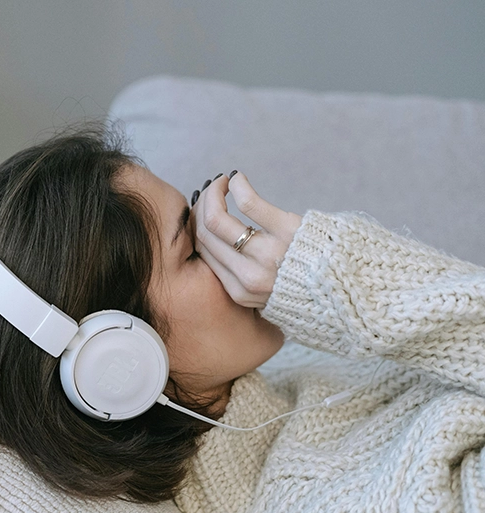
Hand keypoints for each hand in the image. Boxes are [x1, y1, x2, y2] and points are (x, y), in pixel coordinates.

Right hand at [191, 172, 302, 308]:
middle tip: (212, 192)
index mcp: (241, 292)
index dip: (197, 225)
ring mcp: (267, 254)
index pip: (203, 252)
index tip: (204, 209)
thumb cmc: (312, 283)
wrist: (356, 286)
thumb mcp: (271, 293)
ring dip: (212, 194)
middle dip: (202, 207)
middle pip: (205, 235)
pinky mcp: (287, 231)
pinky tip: (237, 179)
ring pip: (215, 219)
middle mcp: (249, 276)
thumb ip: (244, 275)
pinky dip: (237, 185)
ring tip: (222, 183)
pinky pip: (248, 203)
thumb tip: (213, 240)